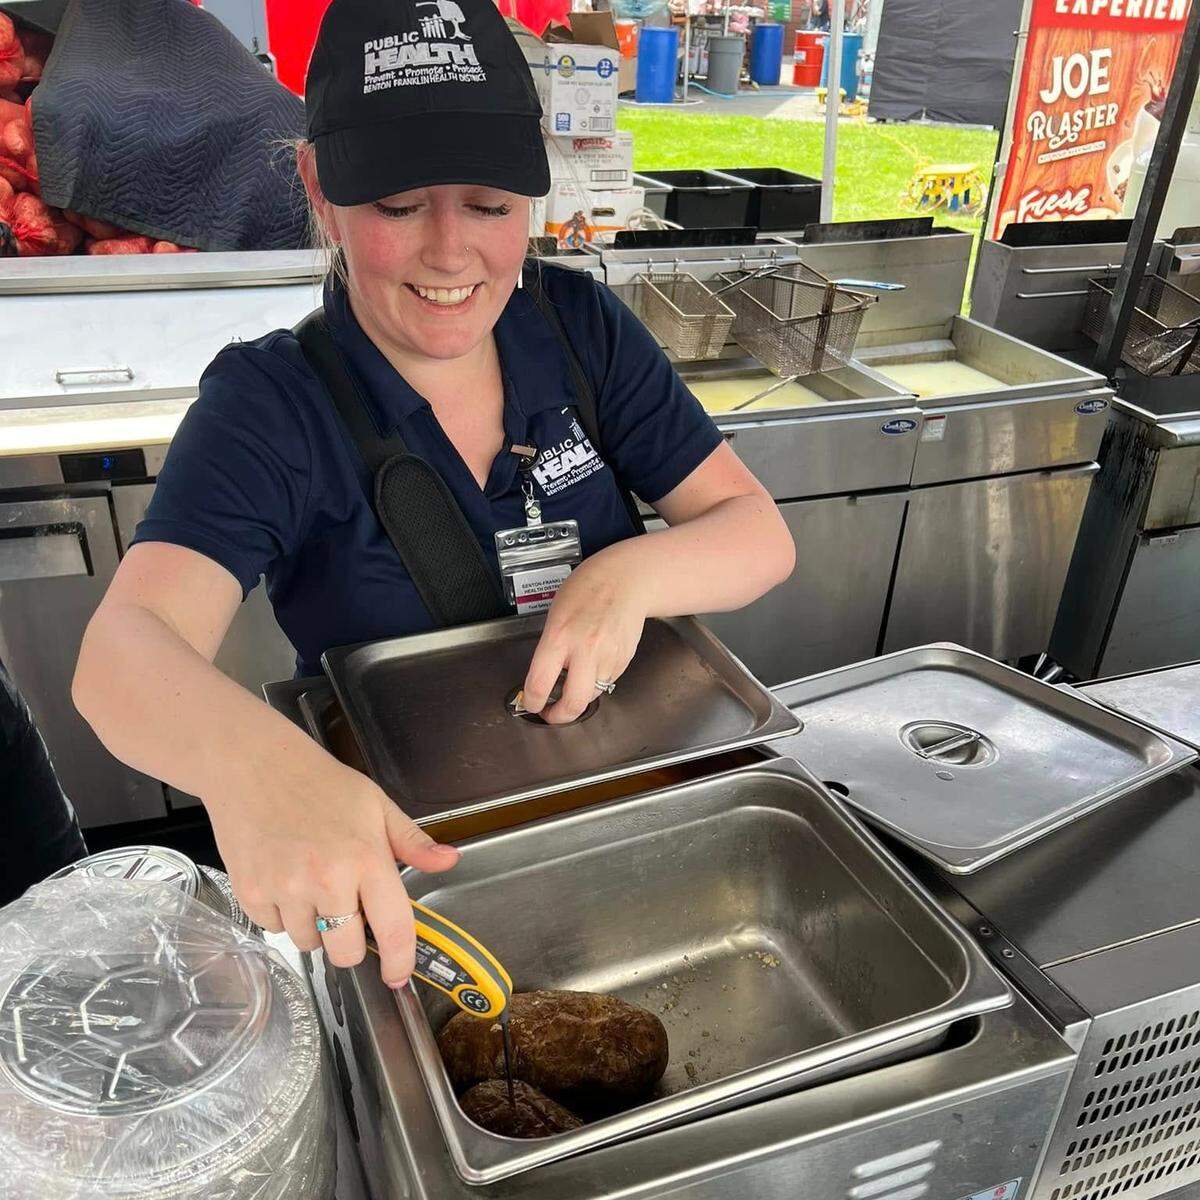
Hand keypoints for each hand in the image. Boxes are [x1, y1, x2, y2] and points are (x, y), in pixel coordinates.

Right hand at [208, 743, 458, 986]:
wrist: (255, 765)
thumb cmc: (320, 783)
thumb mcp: (377, 805)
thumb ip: (413, 842)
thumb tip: (449, 861)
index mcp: (365, 859)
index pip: (392, 928)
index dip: (400, 960)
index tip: (399, 974)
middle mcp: (326, 879)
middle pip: (345, 952)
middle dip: (350, 940)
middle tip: (347, 907)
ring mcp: (285, 888)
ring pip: (308, 943)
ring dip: (314, 926)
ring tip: (311, 884)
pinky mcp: (250, 892)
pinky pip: (273, 929)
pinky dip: (282, 915)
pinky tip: (284, 880)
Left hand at [520, 554, 646, 723]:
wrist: (627, 579)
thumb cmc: (588, 589)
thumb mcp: (556, 614)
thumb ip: (550, 647)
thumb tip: (543, 677)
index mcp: (560, 636)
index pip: (540, 683)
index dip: (531, 702)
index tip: (529, 703)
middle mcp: (586, 650)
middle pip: (573, 704)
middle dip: (559, 717)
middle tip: (550, 714)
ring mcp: (608, 657)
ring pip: (591, 695)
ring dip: (579, 695)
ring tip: (572, 681)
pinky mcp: (624, 661)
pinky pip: (606, 682)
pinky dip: (596, 680)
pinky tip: (593, 662)